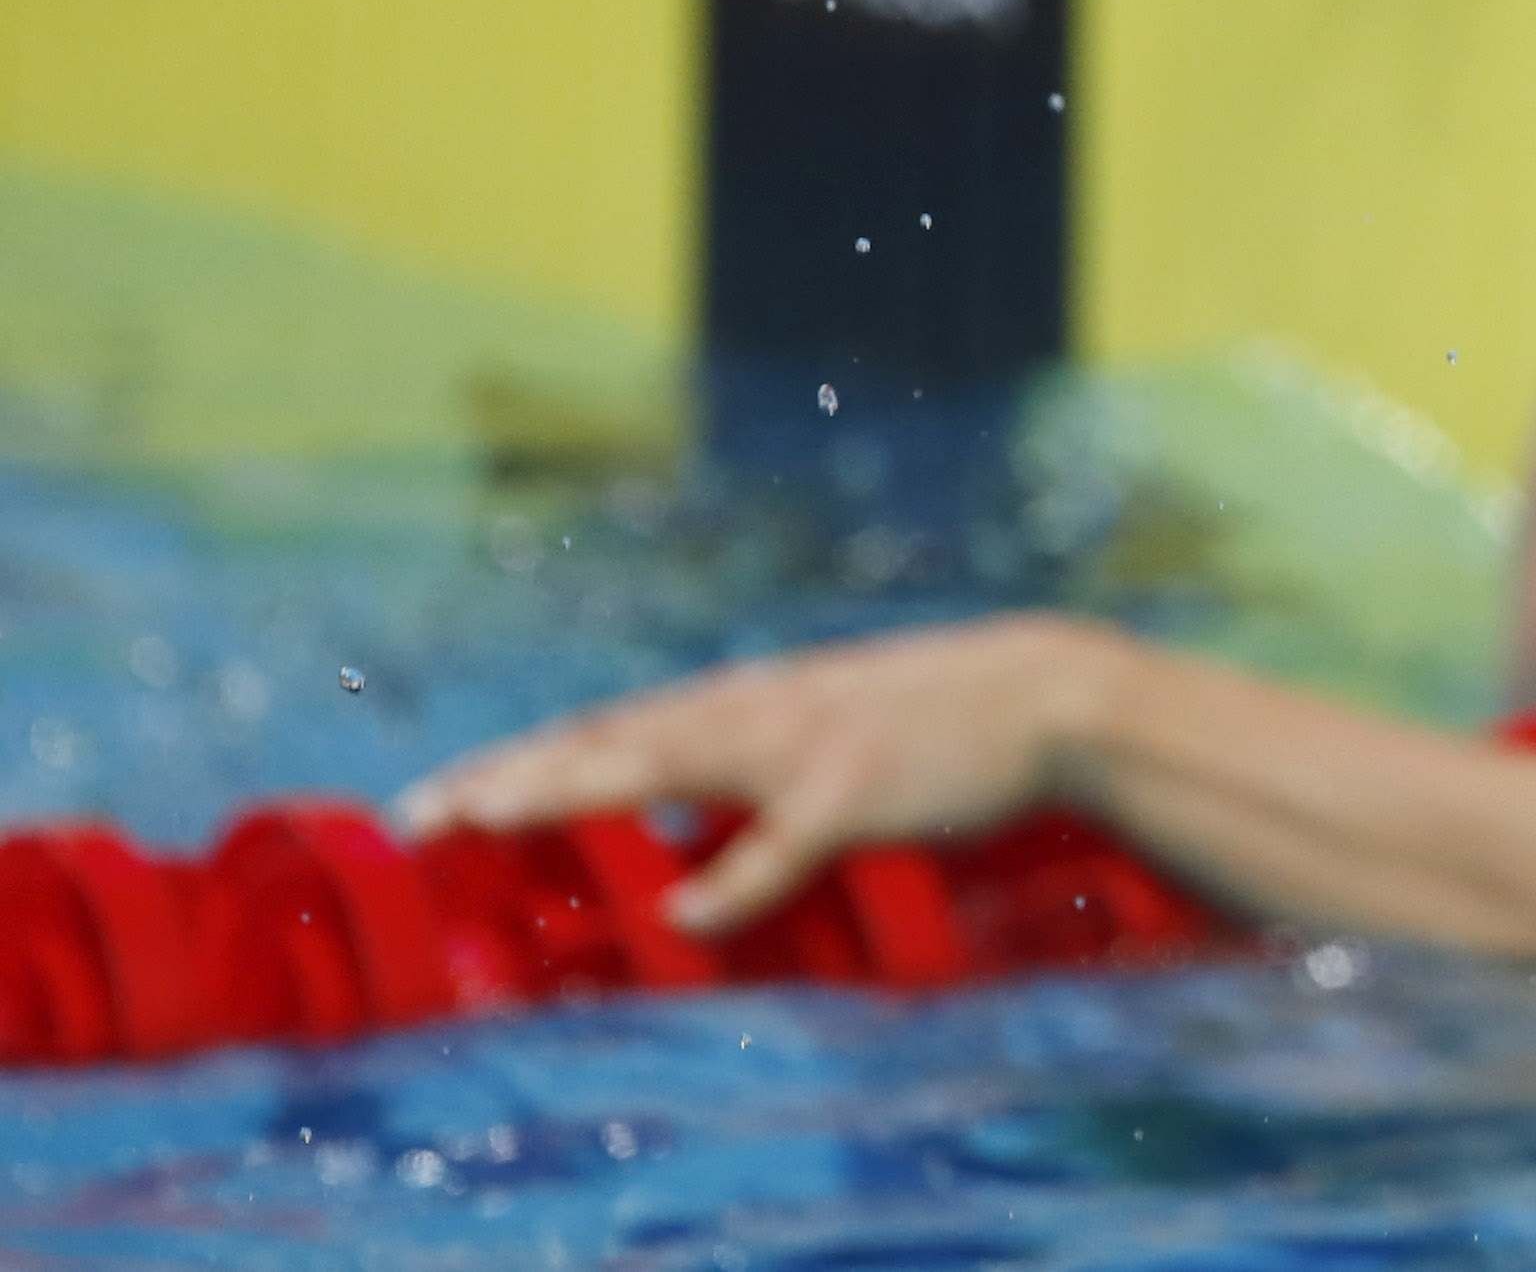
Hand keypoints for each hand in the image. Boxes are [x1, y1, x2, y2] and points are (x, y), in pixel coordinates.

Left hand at [397, 616, 1130, 935]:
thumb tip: (679, 840)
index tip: (435, 797)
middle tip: (421, 812)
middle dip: (511, 776)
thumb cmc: (939, 720)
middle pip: (609, 742)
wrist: (1044, 694)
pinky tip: (682, 912)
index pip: (608, 732)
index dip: (519, 764)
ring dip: (574, 787)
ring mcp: (804, 748)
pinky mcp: (858, 792)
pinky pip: (781, 845)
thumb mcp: (829, 737)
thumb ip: (748, 781)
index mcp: (749, 704)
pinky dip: (729, 878)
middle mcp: (756, 712)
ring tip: (494, 817)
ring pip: (665, 764)